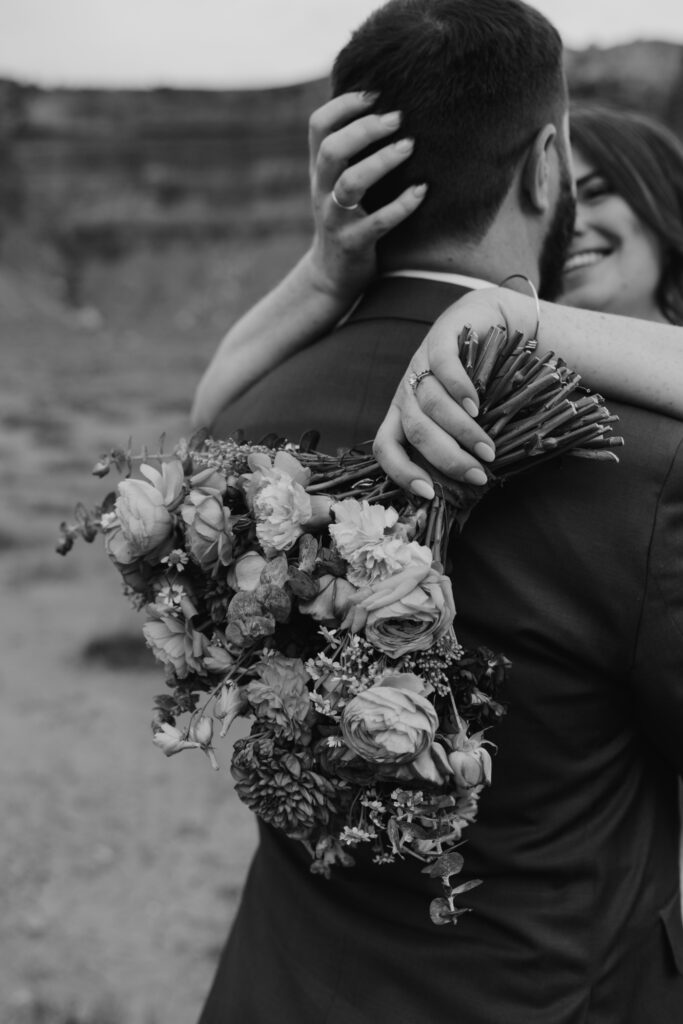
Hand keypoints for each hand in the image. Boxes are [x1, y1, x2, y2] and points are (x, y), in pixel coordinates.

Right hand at [307, 92, 426, 302]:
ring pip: (350, 184)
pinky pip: (377, 223)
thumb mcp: (339, 184)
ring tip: (409, 147)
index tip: (374, 94)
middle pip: (331, 150)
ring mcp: (335, 219)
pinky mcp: (353, 244)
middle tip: (398, 118)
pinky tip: (421, 191)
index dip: (343, 105)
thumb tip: (388, 107)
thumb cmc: (347, 220)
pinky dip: (400, 206)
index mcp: (319, 171)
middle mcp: (322, 191)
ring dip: (381, 162)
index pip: (318, 126)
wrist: (332, 276)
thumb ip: (352, 152)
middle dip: (364, 130)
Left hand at [374, 289, 535, 496]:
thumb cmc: (480, 382)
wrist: (490, 321)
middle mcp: (407, 391)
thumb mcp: (465, 418)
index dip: (401, 473)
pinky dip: (458, 389)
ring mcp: (421, 363)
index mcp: (404, 415)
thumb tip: (476, 485)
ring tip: (487, 448)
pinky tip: (476, 407)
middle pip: (415, 430)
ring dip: (461, 432)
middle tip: (479, 474)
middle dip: (447, 458)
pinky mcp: (440, 337)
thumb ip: (460, 444)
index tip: (429, 493)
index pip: (385, 448)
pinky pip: (443, 366)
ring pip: (431, 404)